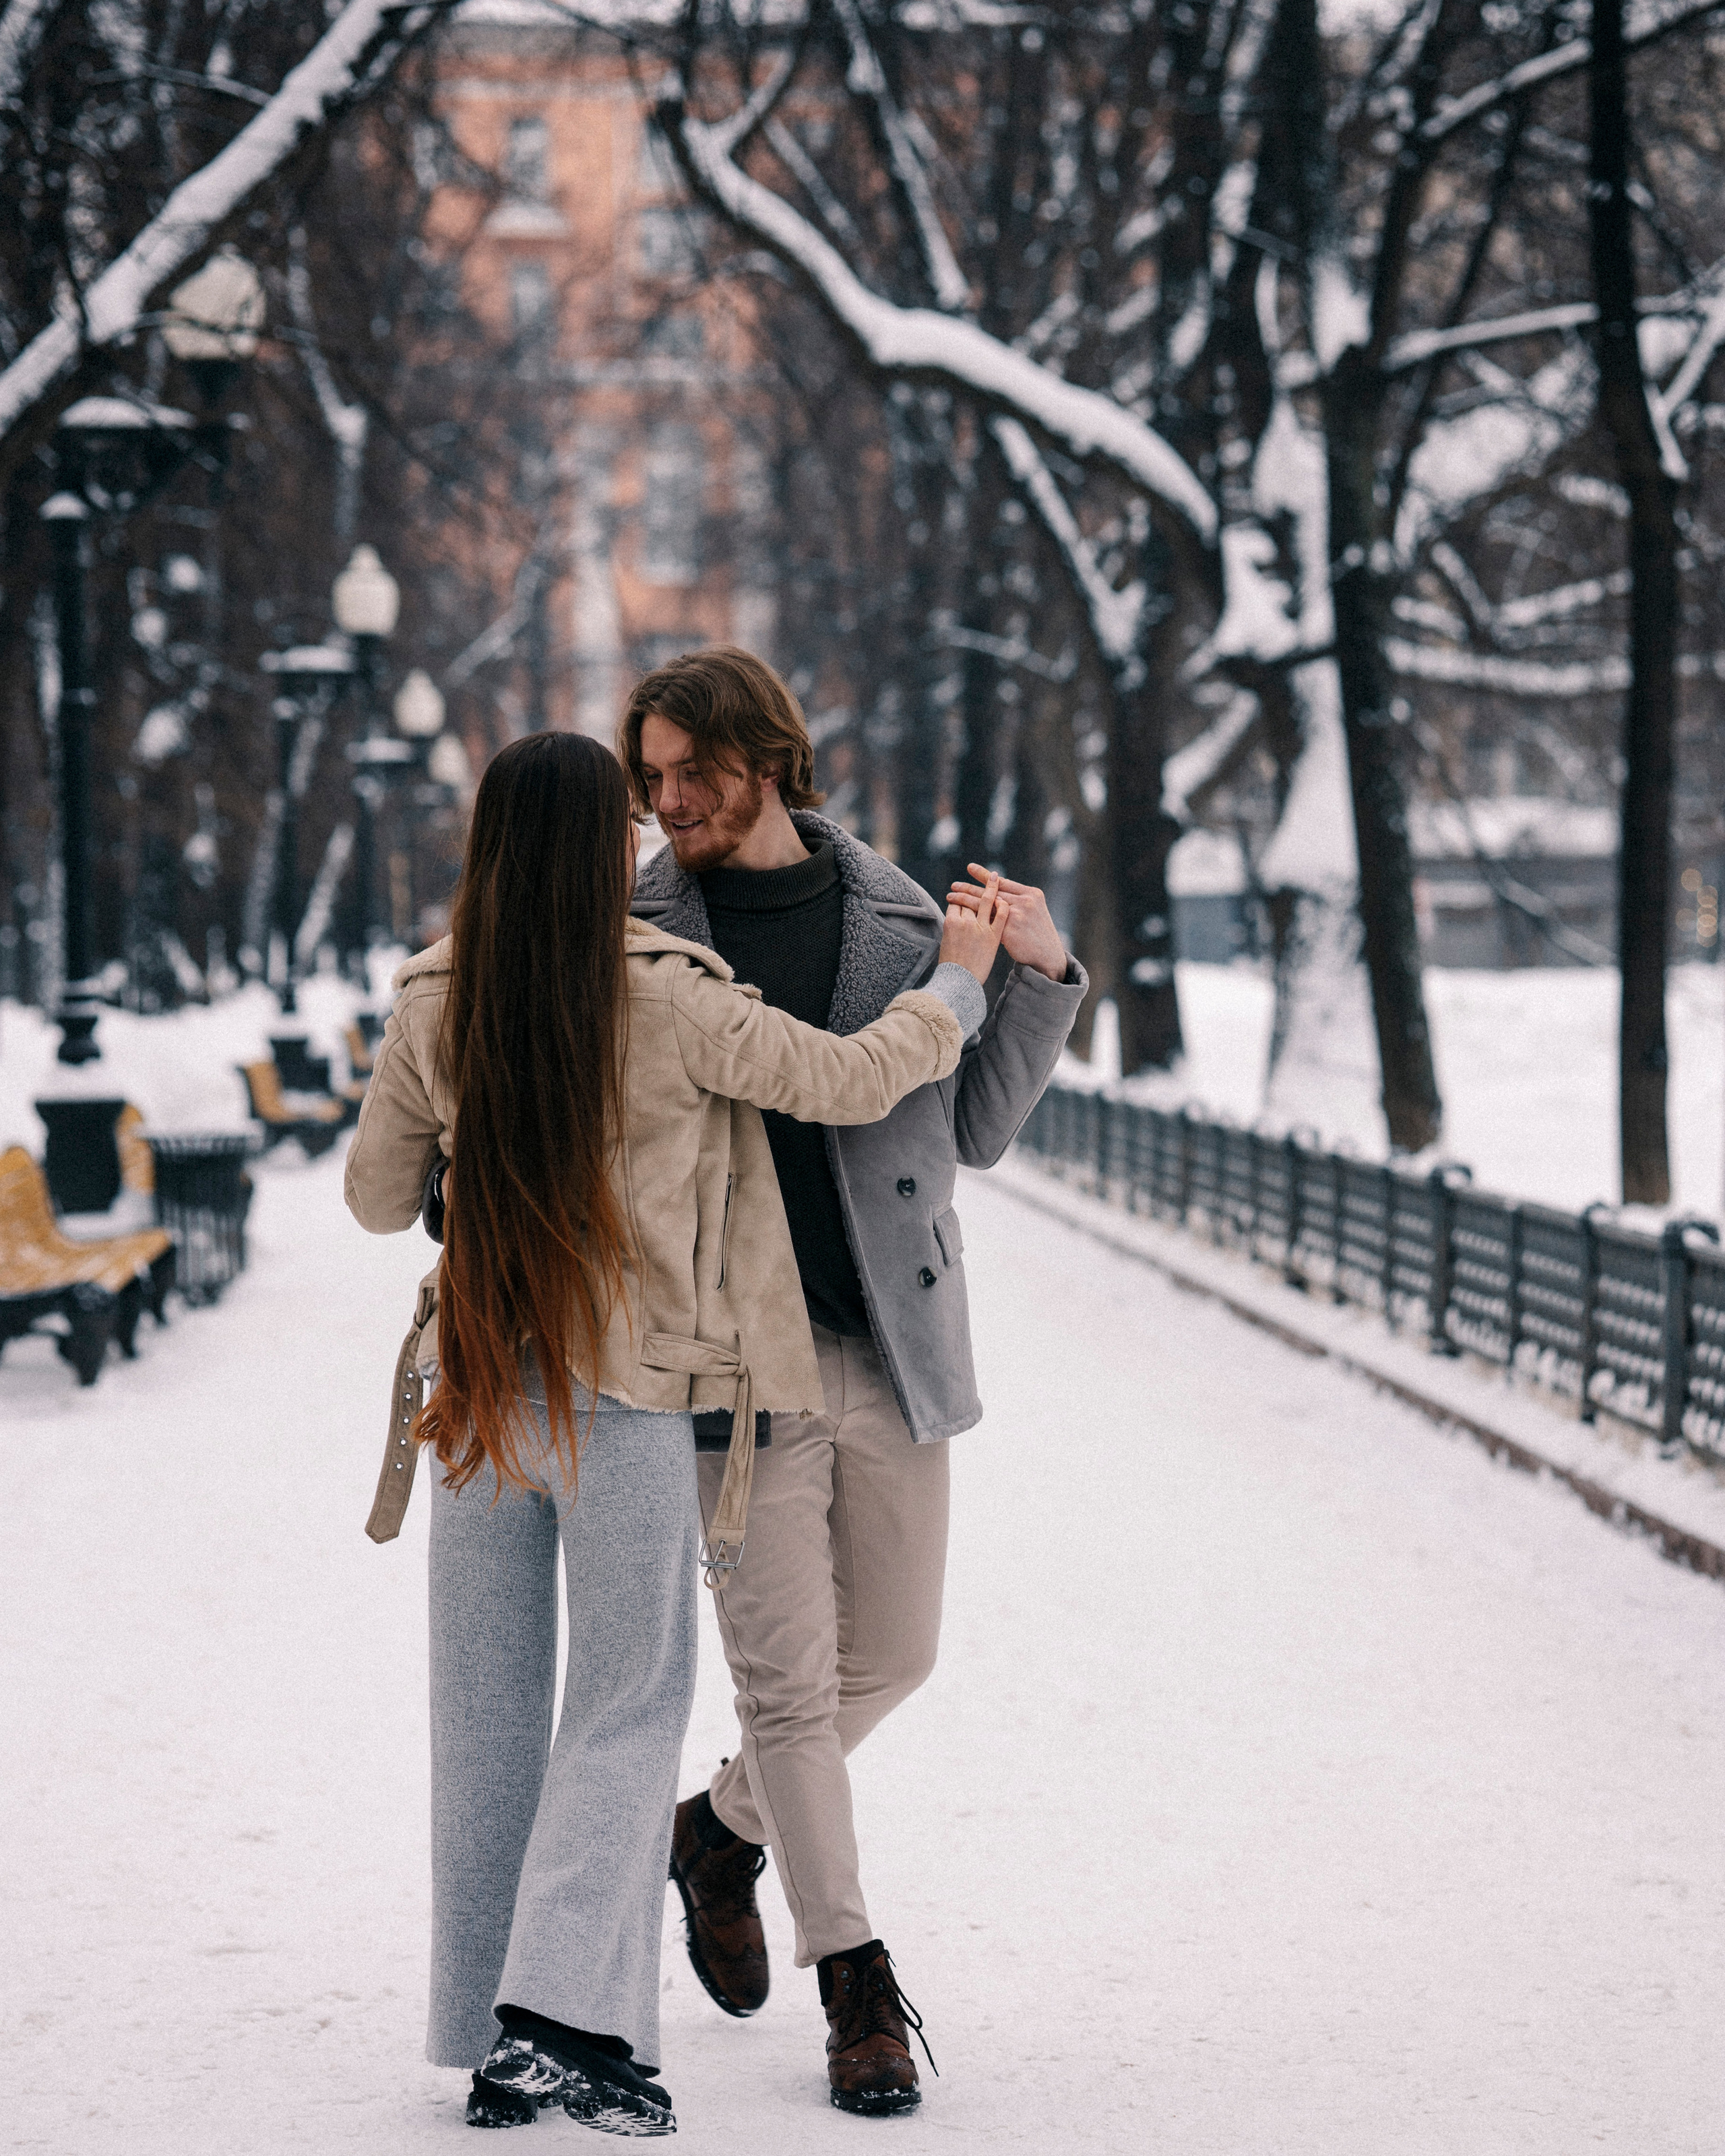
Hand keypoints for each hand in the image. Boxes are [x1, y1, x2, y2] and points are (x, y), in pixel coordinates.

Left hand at [946, 865, 1068, 981]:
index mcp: (1032, 894)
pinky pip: (985, 921)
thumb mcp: (1034, 912)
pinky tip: (958, 915)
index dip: (984, 875)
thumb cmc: (1038, 935)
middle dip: (970, 887)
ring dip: (966, 899)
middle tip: (954, 884)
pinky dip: (971, 916)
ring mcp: (1017, 915)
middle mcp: (1025, 901)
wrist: (1047, 957)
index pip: (1003, 882)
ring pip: (985, 904)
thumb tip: (998, 895)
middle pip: (991, 892)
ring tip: (951, 896)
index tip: (970, 868)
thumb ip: (1018, 902)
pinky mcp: (1009, 930)